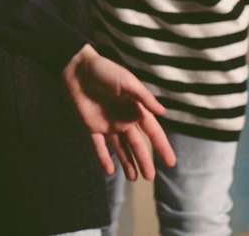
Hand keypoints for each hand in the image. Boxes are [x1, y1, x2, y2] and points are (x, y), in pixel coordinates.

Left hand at [62, 44, 173, 177]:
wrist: (78, 69)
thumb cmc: (106, 71)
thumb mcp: (128, 82)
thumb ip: (145, 98)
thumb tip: (164, 112)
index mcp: (136, 109)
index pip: (152, 132)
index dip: (162, 146)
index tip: (171, 162)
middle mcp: (124, 119)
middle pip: (137, 144)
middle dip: (144, 160)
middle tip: (150, 177)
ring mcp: (108, 124)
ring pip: (121, 148)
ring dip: (128, 163)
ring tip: (134, 179)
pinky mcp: (92, 126)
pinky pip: (99, 146)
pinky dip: (104, 158)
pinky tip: (109, 171)